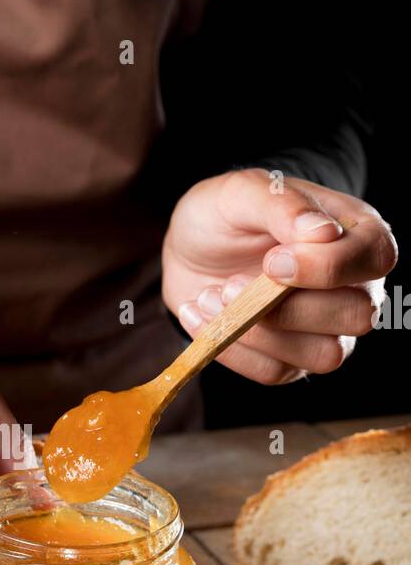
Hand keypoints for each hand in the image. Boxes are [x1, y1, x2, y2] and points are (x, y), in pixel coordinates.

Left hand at [161, 168, 396, 383]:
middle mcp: (355, 285)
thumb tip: (324, 233)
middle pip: (358, 315)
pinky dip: (232, 349)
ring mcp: (327, 328)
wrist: (189, 249)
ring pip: (324, 354)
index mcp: (357, 233)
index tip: (271, 261)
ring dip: (258, 333)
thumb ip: (282, 205)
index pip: (376, 257)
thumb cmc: (224, 214)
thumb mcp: (242, 192)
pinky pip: (276, 372)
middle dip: (289, 308)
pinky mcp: (292, 359)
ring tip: (209, 298)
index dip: (326, 268)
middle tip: (229, 286)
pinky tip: (201, 317)